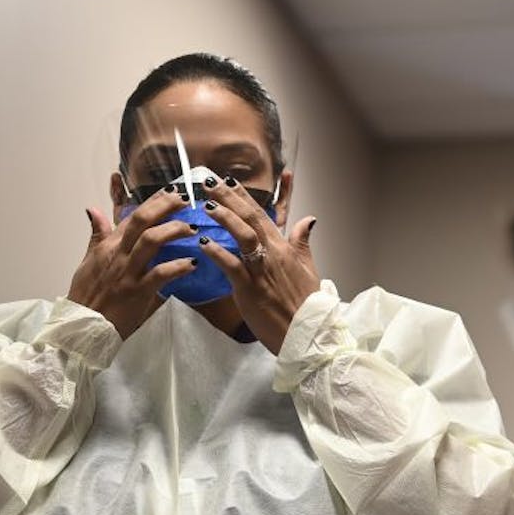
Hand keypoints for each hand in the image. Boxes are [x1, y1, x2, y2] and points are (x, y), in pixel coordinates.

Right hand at [67, 189, 196, 339]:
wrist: (83, 324)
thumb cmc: (87, 294)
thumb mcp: (88, 260)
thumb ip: (97, 235)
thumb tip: (94, 209)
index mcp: (109, 245)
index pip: (132, 215)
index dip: (153, 200)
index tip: (171, 190)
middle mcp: (119, 254)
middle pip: (142, 220)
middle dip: (165, 206)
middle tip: (185, 200)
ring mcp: (128, 271)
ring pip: (151, 241)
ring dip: (173, 231)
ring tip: (192, 229)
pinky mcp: (137, 291)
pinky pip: (160, 274)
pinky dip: (178, 267)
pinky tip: (193, 263)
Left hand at [194, 178, 320, 354]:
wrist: (307, 332)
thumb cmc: (307, 305)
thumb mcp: (309, 268)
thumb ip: (303, 242)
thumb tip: (308, 219)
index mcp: (284, 249)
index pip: (263, 215)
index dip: (245, 197)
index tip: (229, 181)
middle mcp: (273, 254)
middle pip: (250, 218)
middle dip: (229, 198)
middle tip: (209, 182)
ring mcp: (261, 270)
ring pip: (243, 236)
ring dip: (225, 217)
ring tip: (206, 204)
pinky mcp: (250, 289)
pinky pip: (232, 266)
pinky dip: (218, 253)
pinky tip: (204, 243)